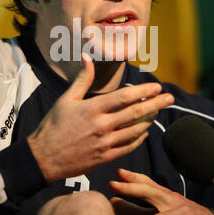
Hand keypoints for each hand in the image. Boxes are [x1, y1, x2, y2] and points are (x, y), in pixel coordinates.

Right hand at [28, 54, 173, 181]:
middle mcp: (101, 126)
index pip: (124, 97)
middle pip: (135, 113)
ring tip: (158, 112)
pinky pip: (128, 147)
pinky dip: (139, 138)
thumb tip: (87, 56)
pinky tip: (144, 132)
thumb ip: (81, 78)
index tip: (156, 87)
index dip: (143, 91)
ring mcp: (105, 144)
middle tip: (170, 98)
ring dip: (150, 120)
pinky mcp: (105, 158)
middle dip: (156, 104)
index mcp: (92, 109)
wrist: (43, 158)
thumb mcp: (65, 99)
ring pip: (135, 131)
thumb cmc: (52, 126)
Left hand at [110, 169, 213, 214]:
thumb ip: (143, 209)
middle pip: (149, 190)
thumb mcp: (166, 212)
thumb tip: (116, 205)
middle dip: (130, 187)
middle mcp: (172, 200)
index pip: (147, 182)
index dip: (133, 176)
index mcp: (166, 195)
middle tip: (113, 185)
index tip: (118, 173)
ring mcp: (181, 213)